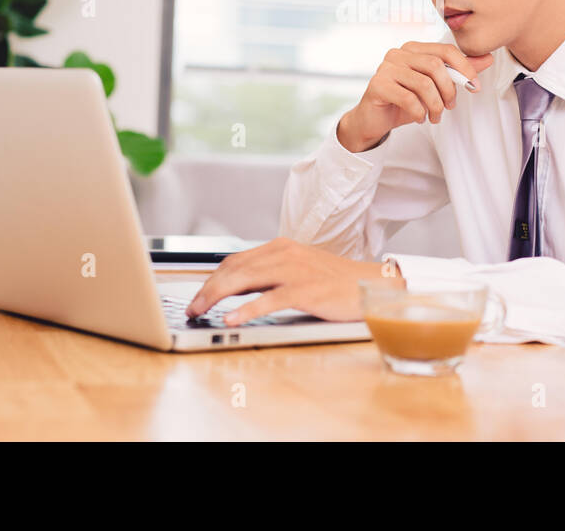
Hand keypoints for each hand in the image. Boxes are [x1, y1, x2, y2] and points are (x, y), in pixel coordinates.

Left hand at [184, 237, 404, 324]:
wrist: (372, 284)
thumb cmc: (335, 282)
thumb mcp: (299, 270)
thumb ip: (270, 276)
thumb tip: (236, 292)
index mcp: (281, 247)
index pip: (235, 260)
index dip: (212, 278)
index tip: (198, 295)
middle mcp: (285, 254)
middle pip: (234, 269)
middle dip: (207, 289)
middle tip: (192, 308)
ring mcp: (295, 271)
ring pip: (245, 280)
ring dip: (217, 297)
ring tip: (202, 312)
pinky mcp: (306, 290)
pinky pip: (269, 300)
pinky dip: (246, 309)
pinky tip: (231, 319)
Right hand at [337, 41, 493, 151]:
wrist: (374, 119)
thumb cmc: (404, 101)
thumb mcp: (435, 86)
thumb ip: (458, 71)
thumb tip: (487, 58)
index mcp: (414, 48)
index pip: (445, 50)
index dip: (465, 68)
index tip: (474, 87)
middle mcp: (398, 53)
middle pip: (435, 66)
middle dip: (449, 90)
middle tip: (449, 106)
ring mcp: (386, 67)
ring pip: (424, 83)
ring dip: (435, 105)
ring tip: (435, 116)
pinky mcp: (377, 85)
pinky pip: (408, 98)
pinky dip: (419, 112)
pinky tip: (419, 117)